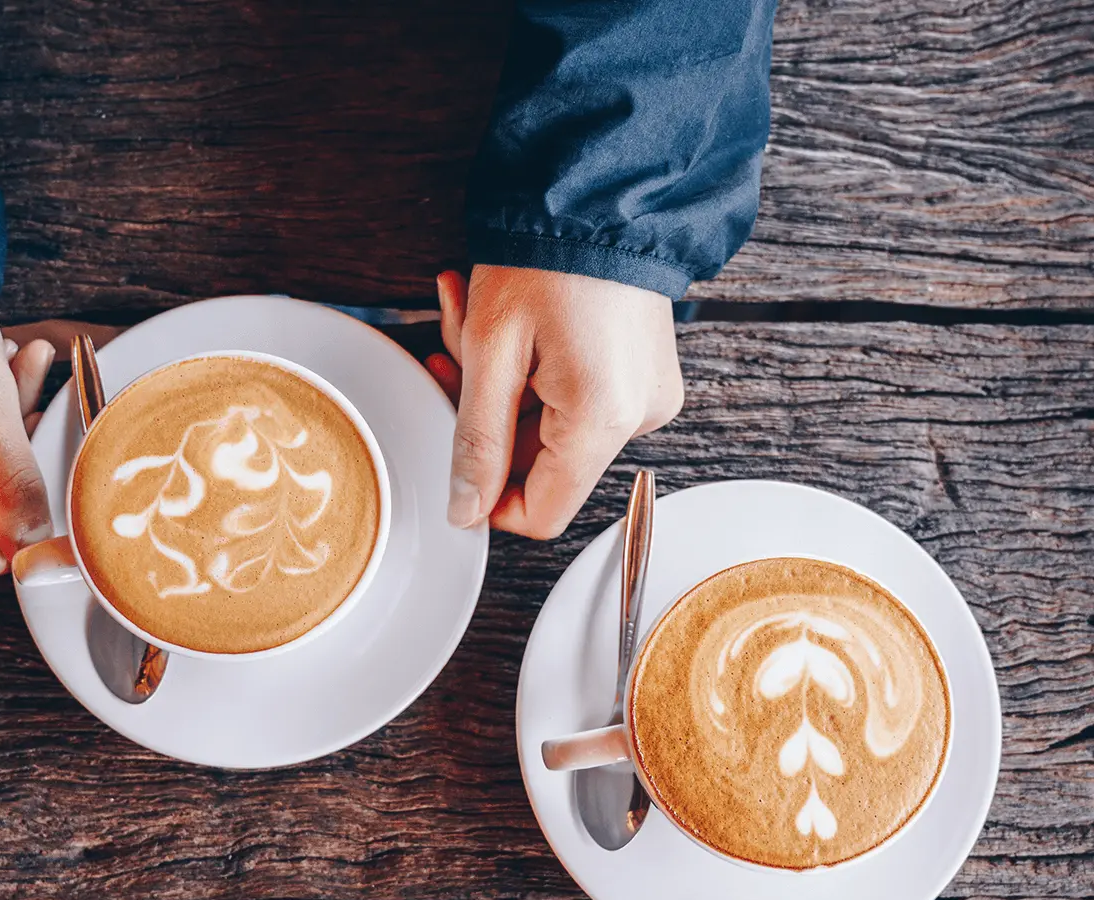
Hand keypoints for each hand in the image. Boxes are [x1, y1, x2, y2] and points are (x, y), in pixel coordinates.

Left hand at [425, 265, 682, 537]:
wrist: (603, 192)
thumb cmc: (547, 257)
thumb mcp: (491, 351)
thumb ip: (476, 442)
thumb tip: (465, 511)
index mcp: (603, 420)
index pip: (542, 514)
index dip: (489, 500)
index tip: (456, 457)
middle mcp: (637, 417)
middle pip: (542, 465)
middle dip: (486, 417)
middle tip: (450, 356)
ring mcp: (644, 395)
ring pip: (550, 427)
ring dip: (502, 386)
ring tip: (471, 318)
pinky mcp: (641, 374)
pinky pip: (574, 398)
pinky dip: (532, 370)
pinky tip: (506, 320)